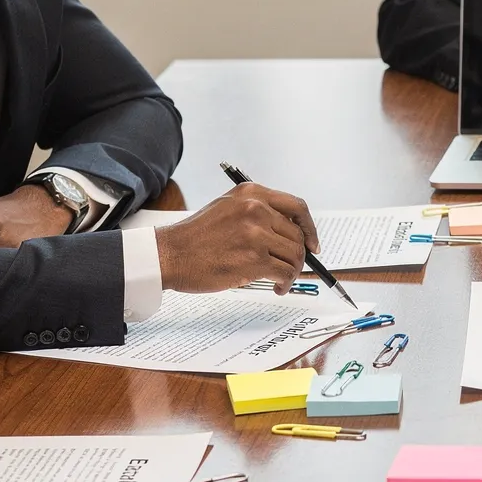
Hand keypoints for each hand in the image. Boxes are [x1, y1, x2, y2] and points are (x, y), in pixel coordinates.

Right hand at [155, 183, 319, 293]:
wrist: (169, 254)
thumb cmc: (196, 237)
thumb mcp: (227, 209)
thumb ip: (258, 213)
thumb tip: (290, 234)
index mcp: (251, 194)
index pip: (297, 207)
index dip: (310, 228)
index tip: (313, 244)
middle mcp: (256, 209)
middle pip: (298, 235)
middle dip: (299, 257)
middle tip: (290, 270)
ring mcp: (255, 233)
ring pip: (295, 255)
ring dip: (293, 272)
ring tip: (281, 281)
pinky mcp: (253, 258)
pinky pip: (285, 272)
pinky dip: (285, 283)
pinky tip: (277, 288)